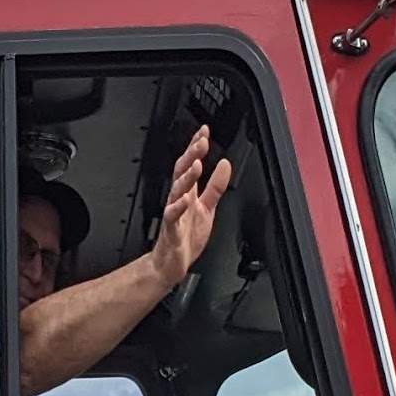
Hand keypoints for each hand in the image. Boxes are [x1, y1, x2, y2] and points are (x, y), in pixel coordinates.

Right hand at [152, 124, 233, 286]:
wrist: (170, 263)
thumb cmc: (186, 237)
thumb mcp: (208, 208)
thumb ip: (216, 187)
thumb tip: (225, 164)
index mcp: (187, 193)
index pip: (190, 164)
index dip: (196, 147)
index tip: (204, 131)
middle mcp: (178, 200)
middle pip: (182, 172)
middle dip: (191, 155)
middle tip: (201, 141)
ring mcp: (173, 214)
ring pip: (177, 191)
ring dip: (186, 177)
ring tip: (196, 164)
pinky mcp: (171, 230)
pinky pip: (172, 216)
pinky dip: (178, 207)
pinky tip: (185, 198)